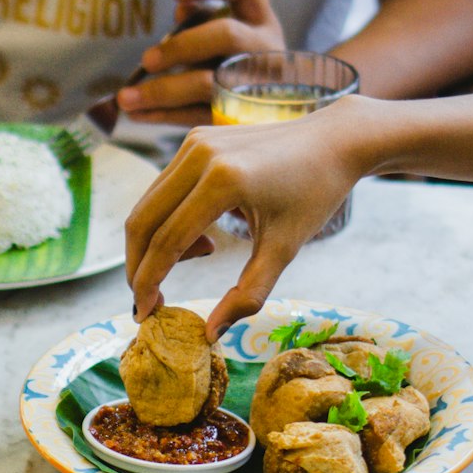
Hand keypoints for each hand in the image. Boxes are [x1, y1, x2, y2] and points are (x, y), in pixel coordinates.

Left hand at [117, 0, 284, 126]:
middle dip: (180, 46)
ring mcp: (256, 88)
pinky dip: (162, 115)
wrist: (268, 116)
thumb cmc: (239, 64)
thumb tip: (180, 12)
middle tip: (146, 60)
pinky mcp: (240, 120)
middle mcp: (266, 50)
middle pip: (226, 35)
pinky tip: (136, 114)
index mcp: (262, 20)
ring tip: (126, 98)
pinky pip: (196, 116)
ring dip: (161, 89)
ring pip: (208, 84)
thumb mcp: (229, 36)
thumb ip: (205, 22)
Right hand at [126, 104, 364, 340]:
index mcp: (225, 181)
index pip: (167, 241)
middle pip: (142, 221)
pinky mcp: (194, 139)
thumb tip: (210, 333)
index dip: (149, 282)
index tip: (144, 314)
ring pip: (148, 205)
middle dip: (139, 267)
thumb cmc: (315, 195)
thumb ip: (247, 294)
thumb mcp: (284, 249)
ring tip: (197, 258)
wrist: (334, 140)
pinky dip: (168, 220)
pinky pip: (163, 188)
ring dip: (154, 245)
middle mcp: (200, 156)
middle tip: (149, 300)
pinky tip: (202, 236)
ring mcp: (194, 143)